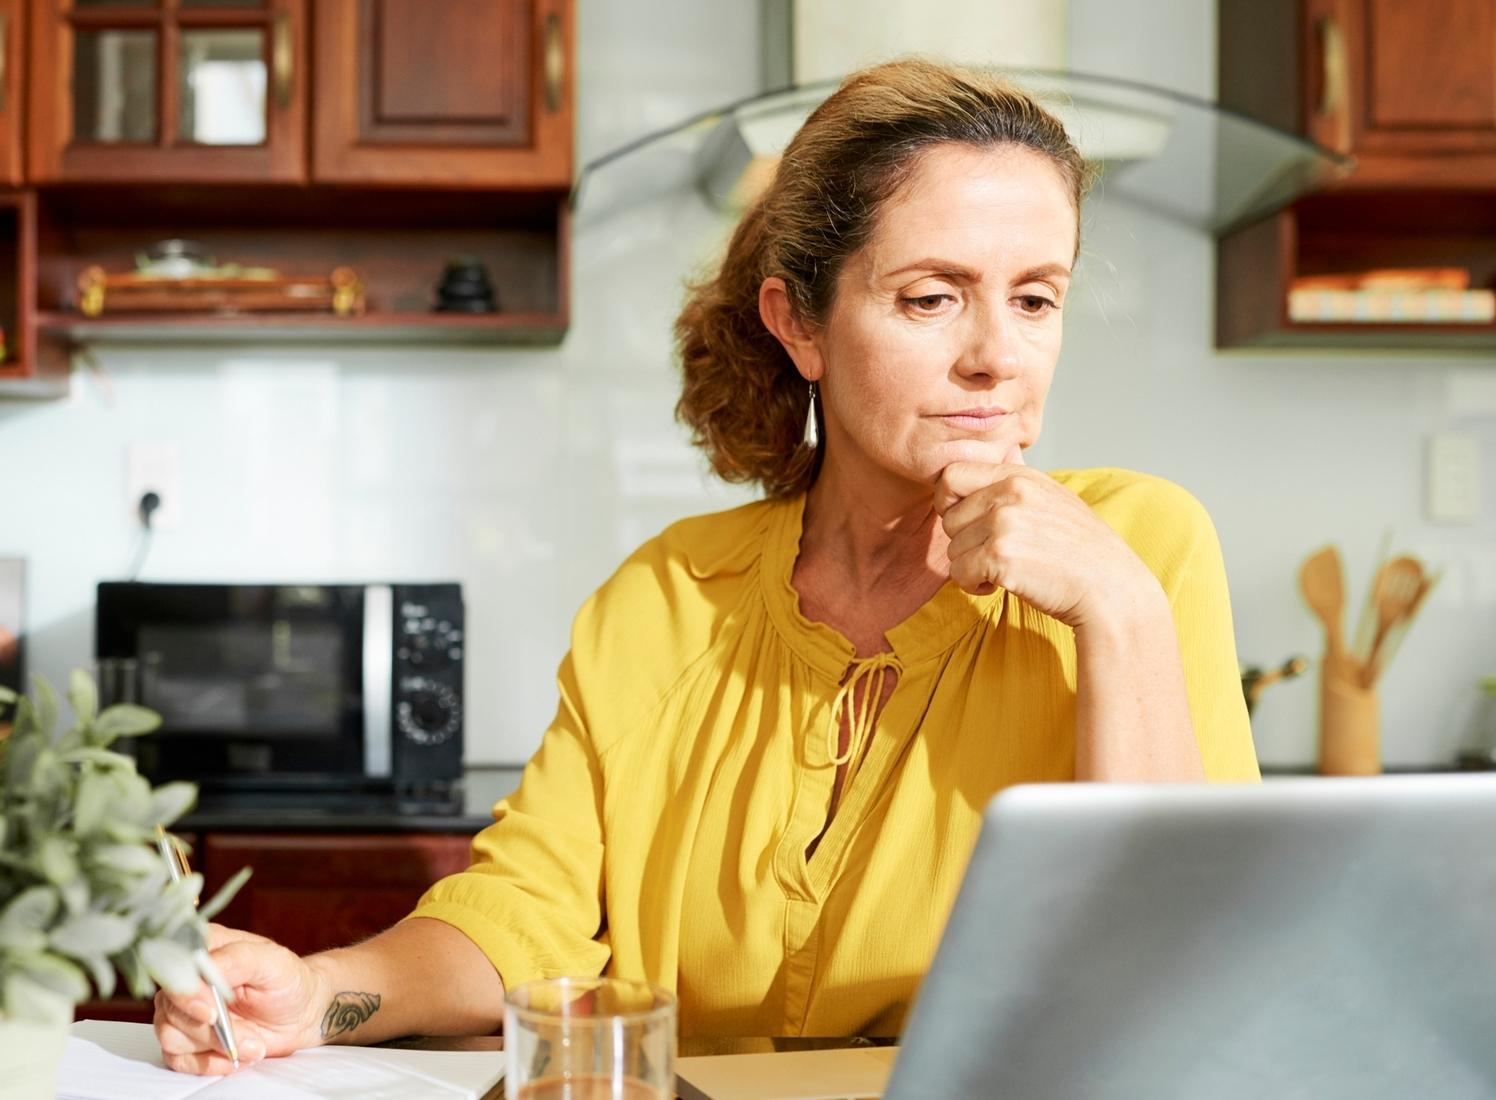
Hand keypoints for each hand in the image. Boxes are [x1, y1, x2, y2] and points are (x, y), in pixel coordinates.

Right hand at [153, 923, 326, 1074]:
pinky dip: (209, 1062)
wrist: (300, 1013)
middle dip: (212, 1030)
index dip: (187, 993)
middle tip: (251, 1036)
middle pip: (172, 1008)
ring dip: (215, 1047)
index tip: (212, 1013)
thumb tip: (205, 969)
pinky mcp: (187, 1039)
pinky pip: (179, 1059)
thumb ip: (238, 959)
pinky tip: (237, 1055)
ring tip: (253, 1045)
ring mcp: (185, 1010)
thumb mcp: (273, 962)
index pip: (174, 967)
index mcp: (206, 948)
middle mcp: (189, 979)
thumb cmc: (287, 981)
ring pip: (171, 1036)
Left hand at [932, 447, 1159, 629]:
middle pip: (948, 519)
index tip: (968, 524)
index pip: (951, 476)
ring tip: (1008, 569)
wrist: (1110, 588)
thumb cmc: (1079, 550)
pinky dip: (974, 586)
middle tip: (997, 555)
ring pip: (952, 550)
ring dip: (972, 568)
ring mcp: (1004, 522)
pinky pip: (959, 573)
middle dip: (965, 543)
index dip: (949, 503)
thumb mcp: (1052, 499)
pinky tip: (1002, 584)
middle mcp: (1010, 492)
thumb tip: (992, 458)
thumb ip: (1015, 482)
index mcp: (1019, 475)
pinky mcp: (999, 555)